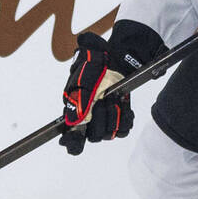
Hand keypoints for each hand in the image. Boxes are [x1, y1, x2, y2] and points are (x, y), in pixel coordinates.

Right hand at [60, 33, 140, 155]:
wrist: (117, 56)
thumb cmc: (96, 64)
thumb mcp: (84, 76)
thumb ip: (79, 97)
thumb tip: (74, 120)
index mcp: (74, 110)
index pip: (72, 138)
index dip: (74, 142)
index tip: (78, 142)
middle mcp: (89, 118)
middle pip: (94, 135)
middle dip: (101, 119)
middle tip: (106, 100)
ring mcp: (105, 118)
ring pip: (109, 133)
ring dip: (114, 117)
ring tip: (116, 100)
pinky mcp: (120, 116)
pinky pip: (123, 130)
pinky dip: (126, 119)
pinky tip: (126, 108)